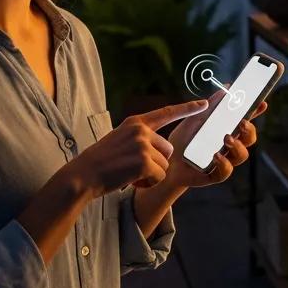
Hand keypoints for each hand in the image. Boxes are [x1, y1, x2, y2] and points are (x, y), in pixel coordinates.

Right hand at [73, 98, 209, 197]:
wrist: (83, 176)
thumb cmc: (102, 162)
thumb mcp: (120, 139)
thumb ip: (140, 137)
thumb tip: (164, 148)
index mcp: (136, 123)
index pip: (166, 113)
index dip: (187, 108)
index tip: (205, 104)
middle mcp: (141, 130)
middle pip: (168, 149)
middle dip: (157, 163)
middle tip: (134, 167)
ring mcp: (142, 145)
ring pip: (164, 165)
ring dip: (151, 175)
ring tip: (129, 173)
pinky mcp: (143, 161)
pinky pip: (160, 176)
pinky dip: (148, 183)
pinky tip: (131, 180)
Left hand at [162, 84, 269, 189]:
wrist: (166, 163)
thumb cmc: (183, 140)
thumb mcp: (194, 119)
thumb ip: (210, 105)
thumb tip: (227, 87)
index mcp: (226, 130)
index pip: (246, 120)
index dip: (256, 112)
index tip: (262, 103)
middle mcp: (229, 146)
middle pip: (249, 139)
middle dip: (249, 130)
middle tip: (241, 123)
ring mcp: (224, 160)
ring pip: (242, 155)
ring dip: (238, 146)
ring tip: (226, 138)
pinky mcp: (215, 174)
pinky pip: (226, 171)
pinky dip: (223, 163)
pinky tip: (216, 156)